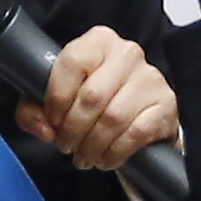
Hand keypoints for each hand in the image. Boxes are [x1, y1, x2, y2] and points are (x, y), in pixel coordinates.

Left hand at [14, 26, 176, 173]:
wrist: (138, 111)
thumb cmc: (93, 99)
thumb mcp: (55, 98)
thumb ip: (34, 110)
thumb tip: (44, 128)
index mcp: (97, 42)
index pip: (73, 62)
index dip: (56, 98)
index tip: (52, 120)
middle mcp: (127, 54)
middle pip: (92, 97)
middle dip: (73, 129)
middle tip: (66, 146)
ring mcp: (150, 79)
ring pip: (113, 118)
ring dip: (92, 145)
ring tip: (83, 157)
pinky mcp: (166, 104)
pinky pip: (136, 133)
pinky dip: (115, 152)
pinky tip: (106, 158)